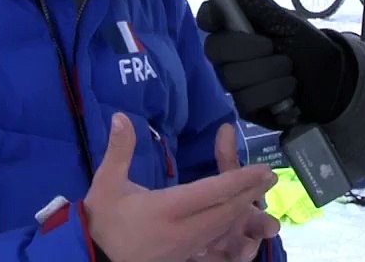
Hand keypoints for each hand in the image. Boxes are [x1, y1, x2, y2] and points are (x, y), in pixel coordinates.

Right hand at [84, 114, 277, 261]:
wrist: (94, 259)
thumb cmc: (101, 220)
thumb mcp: (106, 184)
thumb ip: (118, 150)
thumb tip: (121, 116)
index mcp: (164, 210)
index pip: (210, 193)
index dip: (238, 180)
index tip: (261, 169)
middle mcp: (181, 232)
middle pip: (225, 212)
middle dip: (249, 193)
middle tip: (269, 176)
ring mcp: (185, 249)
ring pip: (223, 229)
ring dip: (243, 210)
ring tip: (258, 194)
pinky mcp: (185, 258)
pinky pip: (215, 244)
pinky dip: (230, 229)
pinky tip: (239, 220)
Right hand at [196, 0, 357, 128]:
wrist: (332, 79)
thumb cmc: (306, 46)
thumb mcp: (288, 22)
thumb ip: (259, 5)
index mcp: (237, 30)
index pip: (208, 19)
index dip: (209, 16)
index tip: (218, 16)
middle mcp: (229, 56)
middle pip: (215, 50)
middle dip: (248, 49)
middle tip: (274, 48)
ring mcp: (236, 83)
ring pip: (233, 78)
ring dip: (269, 73)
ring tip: (290, 72)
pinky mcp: (247, 107)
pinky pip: (247, 101)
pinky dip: (273, 93)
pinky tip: (288, 92)